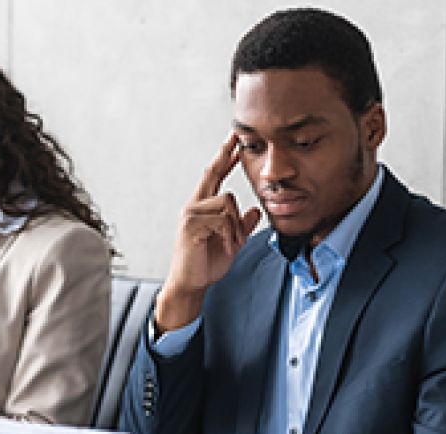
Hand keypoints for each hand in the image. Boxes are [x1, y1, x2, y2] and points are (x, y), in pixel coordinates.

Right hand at [155, 132, 260, 331]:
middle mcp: (193, 206)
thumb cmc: (206, 265)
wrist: (191, 285)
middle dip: (226, 155)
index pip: (213, 176)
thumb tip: (255, 211)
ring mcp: (190, 214)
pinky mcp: (191, 226)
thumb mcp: (232, 242)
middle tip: (237, 136)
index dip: (224, 157)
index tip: (234, 140)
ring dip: (237, 226)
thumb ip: (242, 226)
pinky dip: (231, 235)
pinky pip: (222, 220)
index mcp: (202, 207)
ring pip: (227, 202)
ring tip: (234, 245)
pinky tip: (228, 248)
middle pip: (215, 176)